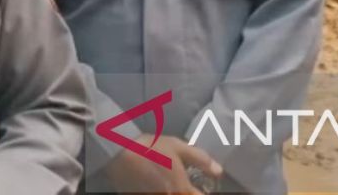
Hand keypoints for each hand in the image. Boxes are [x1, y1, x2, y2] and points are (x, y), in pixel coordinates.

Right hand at [105, 134, 221, 194]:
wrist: (118, 151)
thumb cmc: (151, 147)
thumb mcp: (178, 147)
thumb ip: (200, 160)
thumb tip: (219, 171)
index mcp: (182, 190)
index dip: (201, 193)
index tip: (199, 188)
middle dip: (185, 192)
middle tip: (179, 182)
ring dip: (170, 191)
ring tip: (164, 182)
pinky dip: (154, 191)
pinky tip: (152, 183)